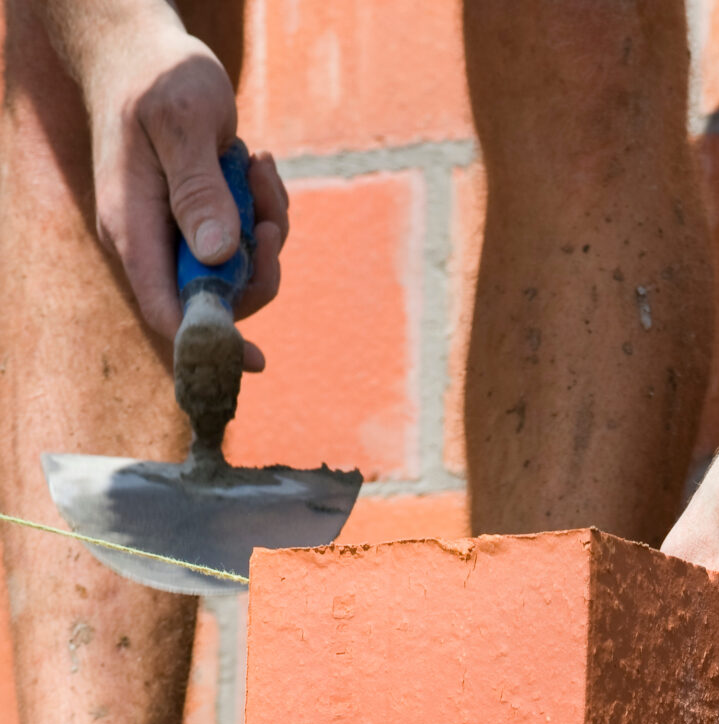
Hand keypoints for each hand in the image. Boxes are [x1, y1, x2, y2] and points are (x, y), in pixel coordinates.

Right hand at [85, 24, 287, 369]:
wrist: (147, 53)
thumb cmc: (158, 80)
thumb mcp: (181, 123)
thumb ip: (197, 189)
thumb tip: (217, 256)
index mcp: (133, 231)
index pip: (167, 311)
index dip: (210, 342)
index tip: (256, 360)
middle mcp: (155, 245)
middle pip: (217, 300)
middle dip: (258, 270)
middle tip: (271, 222)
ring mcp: (180, 236)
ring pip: (241, 270)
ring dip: (266, 229)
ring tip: (259, 170)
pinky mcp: (205, 222)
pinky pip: (248, 241)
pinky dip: (265, 210)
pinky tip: (256, 165)